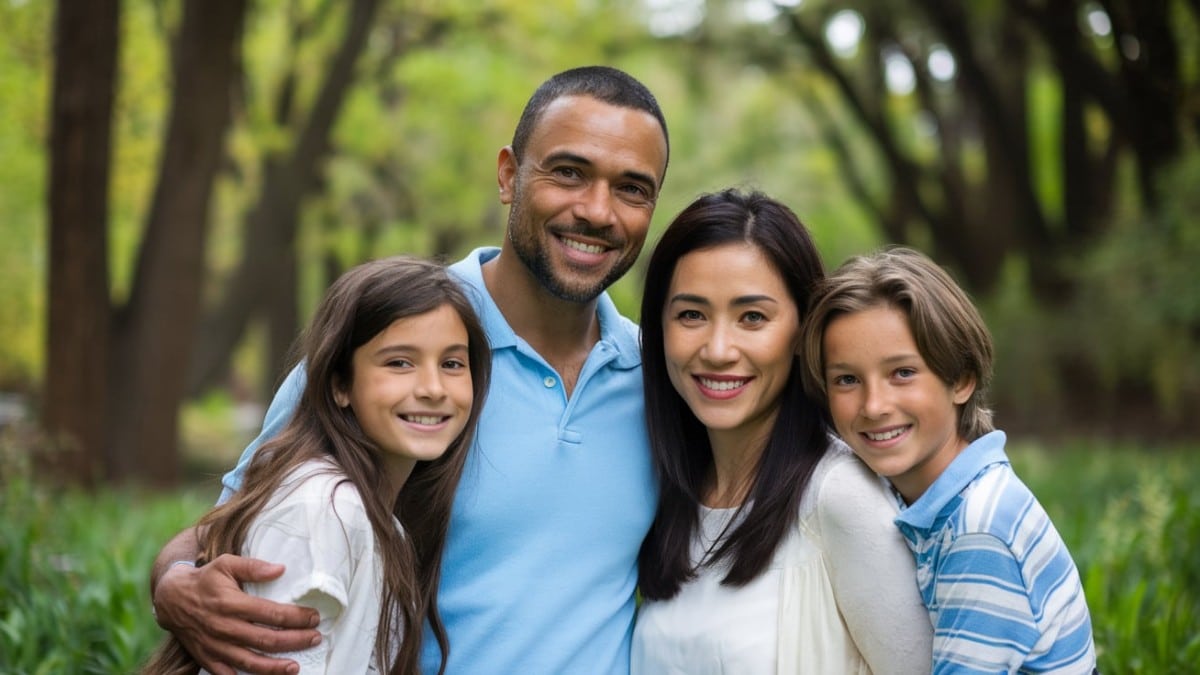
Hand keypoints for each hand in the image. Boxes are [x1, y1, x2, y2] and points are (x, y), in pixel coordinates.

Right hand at [152, 554, 320, 674]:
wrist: (170, 598)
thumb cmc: (205, 579)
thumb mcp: (226, 564)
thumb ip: (253, 566)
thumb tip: (281, 569)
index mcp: (231, 603)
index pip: (272, 614)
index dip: (297, 618)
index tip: (314, 617)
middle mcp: (224, 627)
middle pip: (266, 640)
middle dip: (295, 641)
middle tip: (315, 638)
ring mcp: (215, 646)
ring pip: (250, 662)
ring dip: (275, 667)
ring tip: (295, 667)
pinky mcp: (207, 658)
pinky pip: (227, 674)